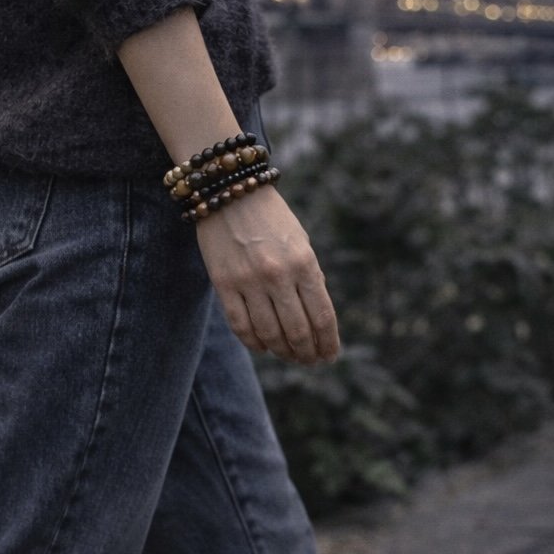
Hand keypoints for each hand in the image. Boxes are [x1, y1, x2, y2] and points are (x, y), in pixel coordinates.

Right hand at [195, 187, 339, 364]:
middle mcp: (278, 275)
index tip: (330, 356)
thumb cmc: (272, 220)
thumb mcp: (301, 244)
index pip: (322, 316)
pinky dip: (254, 343)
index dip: (328, 342)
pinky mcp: (223, 284)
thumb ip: (310, 279)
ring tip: (289, 356)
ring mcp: (249, 281)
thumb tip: (317, 322)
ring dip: (283, 352)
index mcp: (304, 263)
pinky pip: (241, 326)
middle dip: (307, 353)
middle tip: (310, 361)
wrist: (230, 192)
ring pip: (269, 334)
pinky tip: (263, 347)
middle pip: (298, 331)